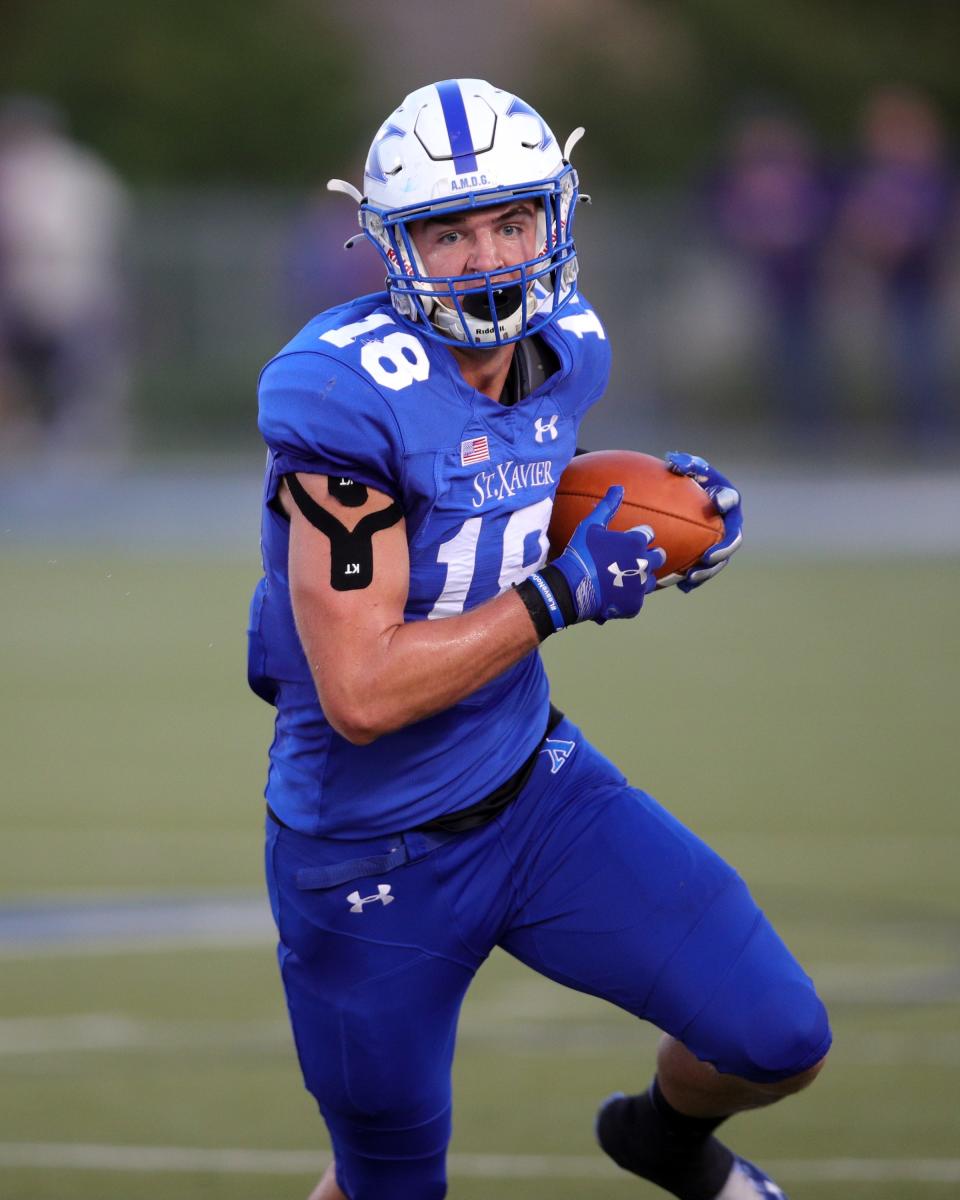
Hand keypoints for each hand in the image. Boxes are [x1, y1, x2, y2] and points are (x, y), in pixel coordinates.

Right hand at [531, 486, 665, 626]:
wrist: (572, 587)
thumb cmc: (581, 553)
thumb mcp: (591, 525)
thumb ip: (607, 506)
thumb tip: (618, 487)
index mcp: (637, 542)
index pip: (649, 534)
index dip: (638, 536)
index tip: (626, 542)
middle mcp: (644, 563)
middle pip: (658, 556)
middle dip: (649, 556)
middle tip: (631, 561)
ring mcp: (641, 586)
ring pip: (650, 579)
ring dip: (641, 578)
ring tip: (623, 579)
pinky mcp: (636, 605)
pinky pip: (637, 599)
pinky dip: (628, 597)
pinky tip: (615, 594)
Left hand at [660, 451, 742, 591]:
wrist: (687, 501)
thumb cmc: (688, 481)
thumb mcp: (687, 470)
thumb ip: (684, 464)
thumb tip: (673, 461)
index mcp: (727, 499)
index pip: (730, 498)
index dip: (726, 500)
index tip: (717, 503)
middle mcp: (730, 523)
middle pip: (733, 540)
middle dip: (722, 550)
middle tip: (708, 557)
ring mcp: (723, 542)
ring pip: (720, 561)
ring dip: (707, 571)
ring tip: (691, 577)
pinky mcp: (711, 556)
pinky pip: (705, 570)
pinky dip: (695, 579)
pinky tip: (682, 585)